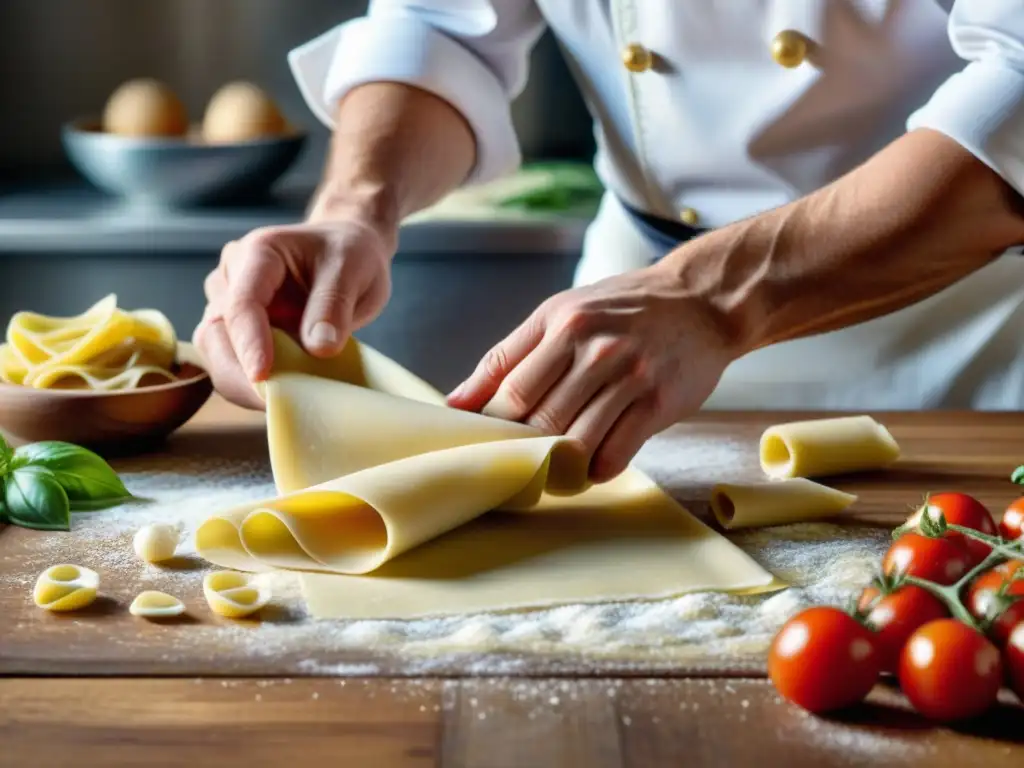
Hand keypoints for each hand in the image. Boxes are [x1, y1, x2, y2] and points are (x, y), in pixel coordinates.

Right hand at [194, 219, 393, 408]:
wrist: (348, 252)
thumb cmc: (349, 253)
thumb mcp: (353, 268)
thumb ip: (333, 304)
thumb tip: (318, 349)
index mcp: (258, 254)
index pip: (241, 302)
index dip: (249, 342)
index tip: (263, 376)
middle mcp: (233, 279)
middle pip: (215, 333)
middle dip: (238, 373)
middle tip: (274, 403)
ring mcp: (231, 307)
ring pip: (216, 354)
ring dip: (242, 384)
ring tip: (284, 403)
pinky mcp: (239, 334)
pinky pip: (234, 365)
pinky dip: (253, 386)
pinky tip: (283, 398)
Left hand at [447, 263, 736, 480]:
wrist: (700, 301)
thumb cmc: (622, 310)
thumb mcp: (559, 315)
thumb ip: (507, 357)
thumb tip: (454, 404)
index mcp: (562, 325)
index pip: (510, 390)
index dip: (490, 425)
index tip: (483, 443)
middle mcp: (595, 349)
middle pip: (539, 419)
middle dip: (521, 448)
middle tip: (516, 462)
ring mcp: (629, 377)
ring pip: (576, 442)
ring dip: (557, 466)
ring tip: (551, 469)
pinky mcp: (659, 403)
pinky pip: (616, 454)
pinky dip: (596, 470)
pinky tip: (591, 465)